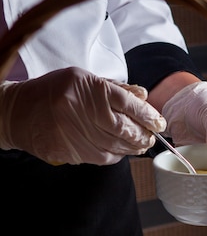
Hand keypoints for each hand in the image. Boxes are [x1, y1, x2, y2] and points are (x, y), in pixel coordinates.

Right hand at [0, 67, 165, 164]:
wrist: (17, 112)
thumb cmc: (55, 91)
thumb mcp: (84, 79)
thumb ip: (116, 89)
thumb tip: (144, 97)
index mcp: (89, 89)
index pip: (128, 104)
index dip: (148, 115)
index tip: (159, 123)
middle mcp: (81, 111)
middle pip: (124, 128)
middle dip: (143, 135)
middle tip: (152, 137)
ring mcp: (74, 133)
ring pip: (115, 146)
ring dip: (133, 147)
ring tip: (141, 145)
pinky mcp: (68, 151)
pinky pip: (101, 157)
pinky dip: (116, 154)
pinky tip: (121, 150)